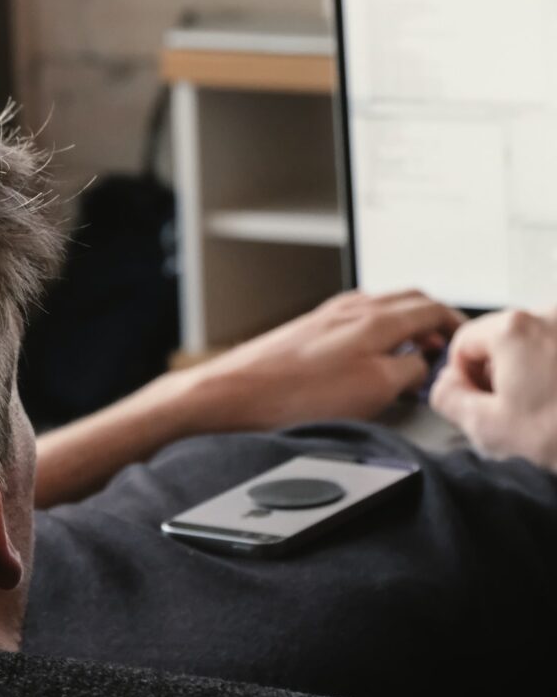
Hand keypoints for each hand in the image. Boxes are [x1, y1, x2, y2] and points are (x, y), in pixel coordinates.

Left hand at [185, 289, 464, 432]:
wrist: (233, 394)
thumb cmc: (294, 395)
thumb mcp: (374, 389)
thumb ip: (409, 370)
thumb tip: (422, 364)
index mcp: (375, 317)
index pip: (431, 307)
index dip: (455, 324)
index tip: (464, 341)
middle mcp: (351, 308)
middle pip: (408, 301)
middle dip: (431, 321)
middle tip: (442, 348)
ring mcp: (327, 316)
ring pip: (381, 310)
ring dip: (403, 327)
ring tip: (409, 356)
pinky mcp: (307, 331)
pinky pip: (355, 322)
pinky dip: (376, 334)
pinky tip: (368, 360)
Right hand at [430, 308, 556, 469]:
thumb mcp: (488, 428)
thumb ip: (448, 398)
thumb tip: (446, 386)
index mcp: (513, 329)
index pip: (464, 342)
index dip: (462, 378)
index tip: (478, 404)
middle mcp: (549, 316)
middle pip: (502, 339)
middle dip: (501, 375)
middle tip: (514, 414)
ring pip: (536, 346)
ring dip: (533, 374)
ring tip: (547, 411)